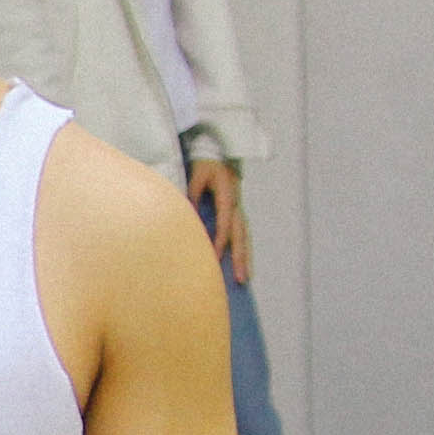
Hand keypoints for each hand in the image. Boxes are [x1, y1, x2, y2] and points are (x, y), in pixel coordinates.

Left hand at [190, 158, 251, 282]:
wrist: (218, 155)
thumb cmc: (205, 165)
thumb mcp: (196, 175)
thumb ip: (193, 193)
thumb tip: (188, 213)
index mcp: (227, 195)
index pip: (225, 222)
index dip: (221, 239)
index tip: (216, 255)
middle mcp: (236, 205)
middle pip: (240, 235)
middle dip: (240, 257)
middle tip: (241, 278)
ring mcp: (238, 210)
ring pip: (244, 238)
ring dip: (244, 258)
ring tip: (245, 279)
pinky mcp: (236, 214)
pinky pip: (241, 235)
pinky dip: (242, 250)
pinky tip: (240, 266)